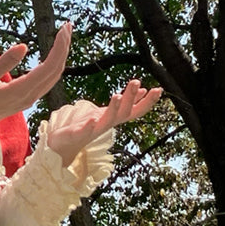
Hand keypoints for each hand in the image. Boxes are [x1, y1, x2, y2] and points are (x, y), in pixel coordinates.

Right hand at [0, 24, 71, 129]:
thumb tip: (24, 46)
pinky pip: (47, 81)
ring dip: (61, 56)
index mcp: (21, 91)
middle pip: (56, 71)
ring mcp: (30, 99)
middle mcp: (30, 96)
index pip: (49, 67)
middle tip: (68, 26)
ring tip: (63, 36)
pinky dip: (54, 65)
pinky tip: (53, 55)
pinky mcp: (26, 99)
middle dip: (64, 47)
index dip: (60, 47)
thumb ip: (3, 63)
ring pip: (54, 77)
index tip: (64, 28)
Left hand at [47, 80, 162, 168]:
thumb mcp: (110, 111)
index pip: (136, 110)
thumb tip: (142, 90)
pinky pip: (86, 131)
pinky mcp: (79, 134)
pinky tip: (93, 119)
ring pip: (108, 120)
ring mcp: (94, 130)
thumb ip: (127, 102)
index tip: (159, 90)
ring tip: (117, 95)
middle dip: (131, 97)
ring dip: (114, 108)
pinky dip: (91, 126)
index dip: (148, 101)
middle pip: (124, 112)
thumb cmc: (88, 126)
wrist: (65, 144)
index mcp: (115, 118)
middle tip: (136, 81)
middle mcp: (108, 124)